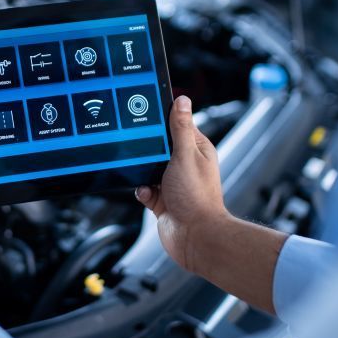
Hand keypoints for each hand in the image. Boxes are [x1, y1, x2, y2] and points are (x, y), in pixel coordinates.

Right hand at [135, 95, 231, 272]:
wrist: (194, 237)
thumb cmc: (197, 198)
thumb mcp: (185, 155)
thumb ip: (180, 128)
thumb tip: (182, 100)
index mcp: (197, 150)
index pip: (179, 126)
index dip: (164, 120)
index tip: (148, 113)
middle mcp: (186, 166)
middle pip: (160, 147)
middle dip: (148, 148)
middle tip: (139, 146)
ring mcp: (173, 184)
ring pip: (149, 168)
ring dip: (142, 171)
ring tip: (144, 174)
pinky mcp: (162, 200)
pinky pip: (144, 189)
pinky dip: (142, 191)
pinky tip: (146, 193)